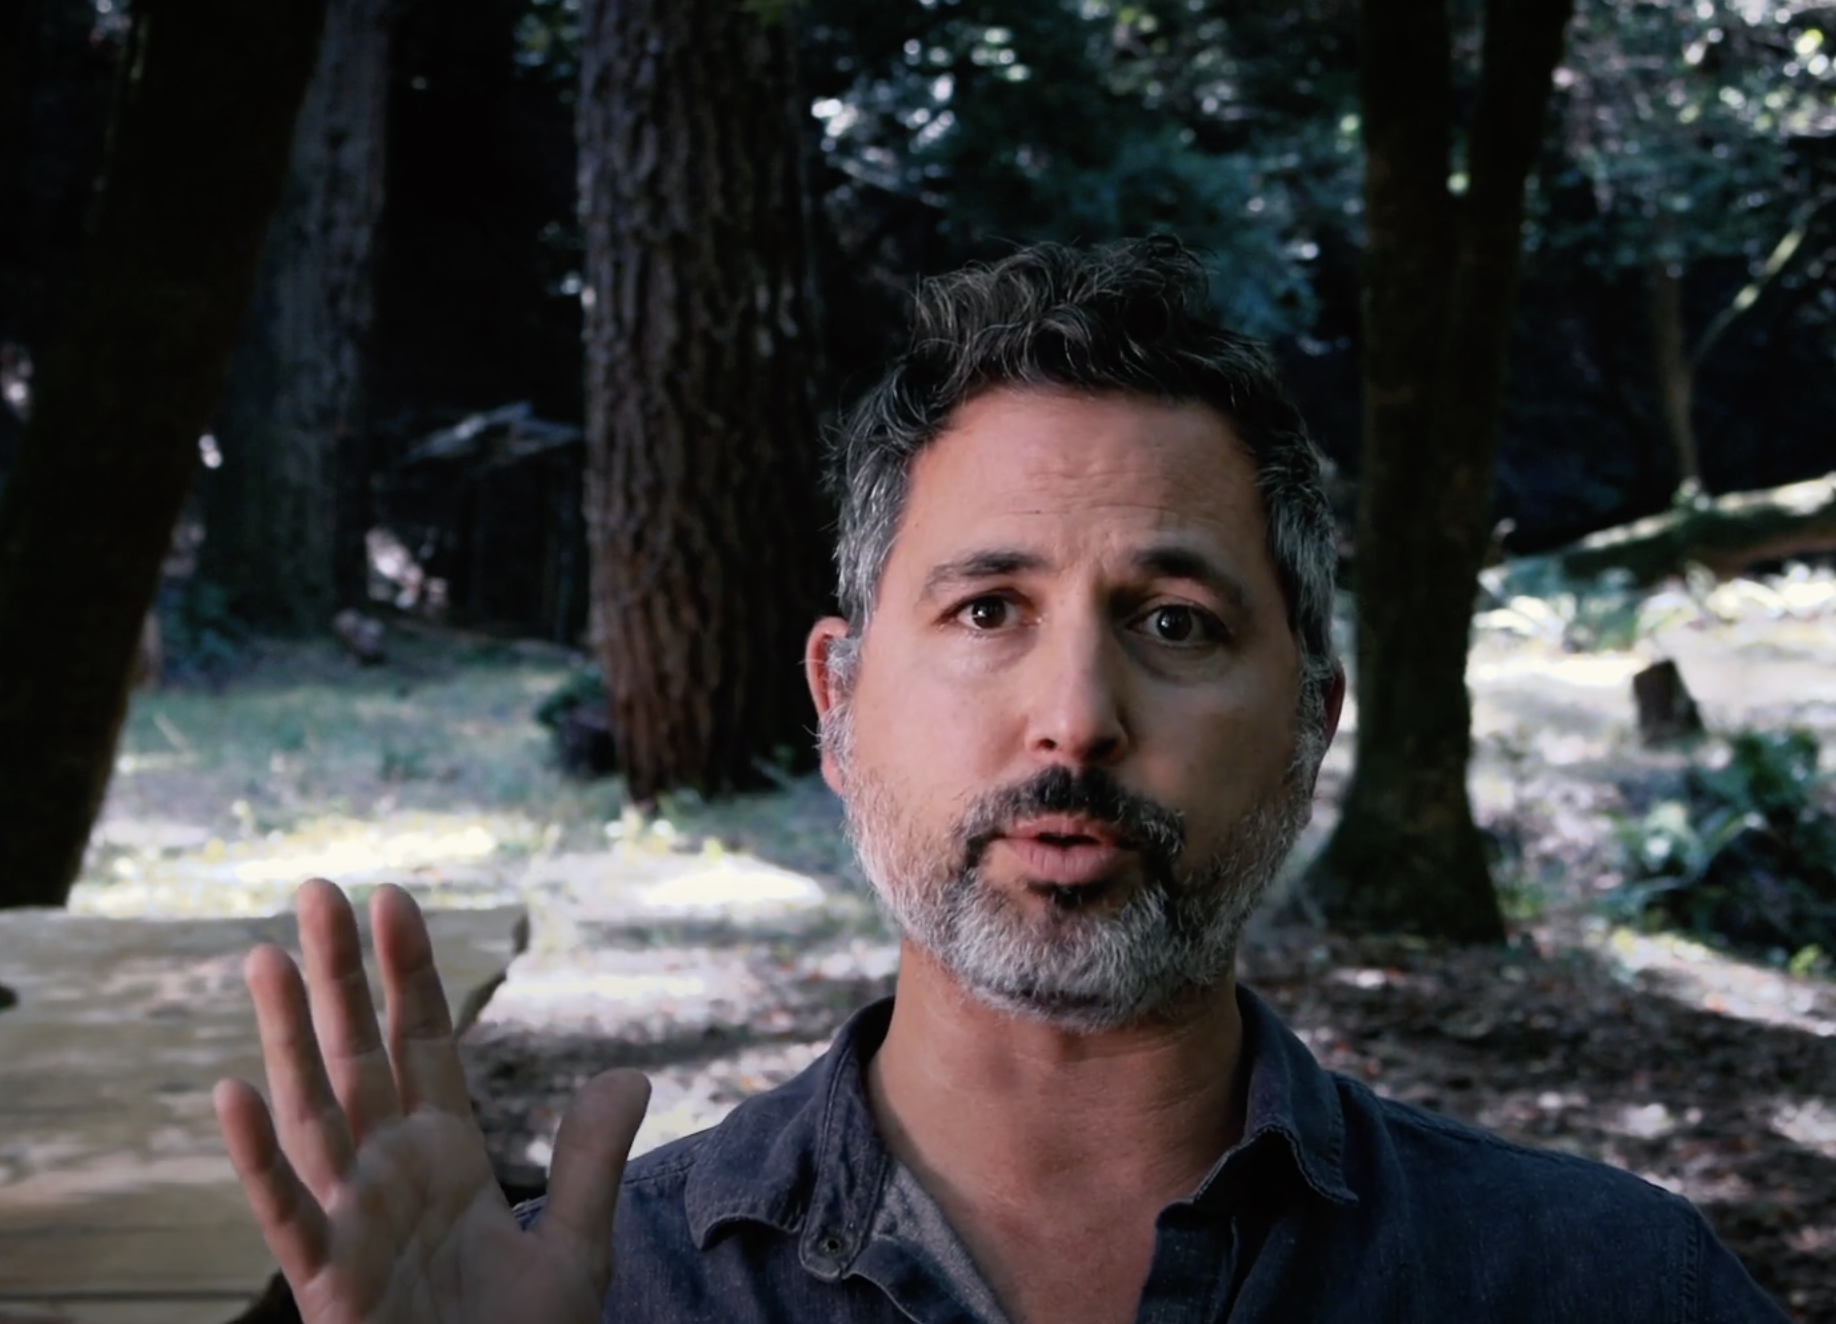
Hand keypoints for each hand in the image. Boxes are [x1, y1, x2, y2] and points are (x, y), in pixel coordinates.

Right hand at [214, 879, 649, 1323]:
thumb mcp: (577, 1247)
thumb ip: (593, 1160)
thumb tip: (630, 1073)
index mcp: (442, 1155)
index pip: (419, 1042)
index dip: (405, 971)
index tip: (393, 897)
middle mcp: (387, 1174)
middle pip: (356, 1055)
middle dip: (337, 975)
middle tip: (315, 888)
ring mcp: (352, 1223)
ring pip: (312, 1113)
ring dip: (286, 1037)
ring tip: (264, 955)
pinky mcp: (328, 1284)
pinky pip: (286, 1212)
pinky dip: (258, 1157)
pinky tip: (233, 1090)